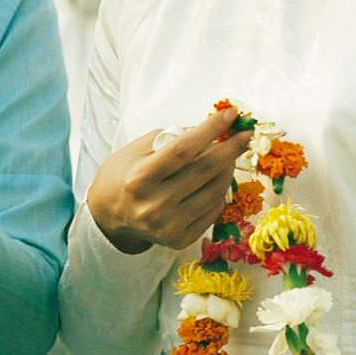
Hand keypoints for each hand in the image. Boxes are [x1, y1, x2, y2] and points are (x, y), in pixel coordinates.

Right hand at [87, 107, 250, 254]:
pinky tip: (216, 178)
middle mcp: (153, 206)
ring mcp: (168, 227)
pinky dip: (220, 189)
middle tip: (246, 133)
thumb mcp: (142, 147)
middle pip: (204, 170)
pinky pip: (213, 210)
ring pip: (215, 190)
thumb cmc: (126, 172)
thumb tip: (215, 129)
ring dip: (228, 168)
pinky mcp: (179, 240)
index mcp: (139, 178)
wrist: (109, 214)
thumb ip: (176, 137)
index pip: (183, 150)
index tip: (230, 114)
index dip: (210, 130)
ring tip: (229, 153)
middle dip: (231, 147)